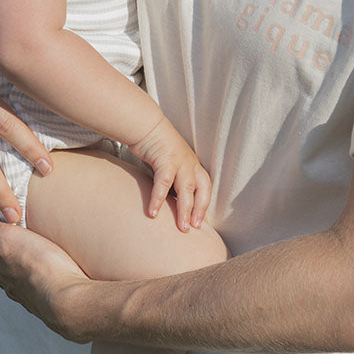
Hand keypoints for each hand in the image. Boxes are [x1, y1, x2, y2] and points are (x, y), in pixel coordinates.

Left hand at [0, 202, 93, 342]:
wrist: (70, 301)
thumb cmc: (39, 267)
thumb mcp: (4, 238)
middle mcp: (5, 279)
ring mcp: (25, 288)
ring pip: (10, 270)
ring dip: (11, 254)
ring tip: (21, 237)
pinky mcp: (45, 292)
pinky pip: (32, 276)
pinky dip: (32, 265)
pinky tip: (44, 258)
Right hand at [126, 116, 210, 231]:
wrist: (147, 125)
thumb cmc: (157, 146)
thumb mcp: (171, 163)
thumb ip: (174, 180)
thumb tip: (172, 200)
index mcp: (193, 165)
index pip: (205, 188)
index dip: (204, 205)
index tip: (199, 223)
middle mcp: (190, 164)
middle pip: (201, 191)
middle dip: (199, 211)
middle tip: (194, 228)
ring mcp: (180, 161)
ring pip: (186, 189)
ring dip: (184, 210)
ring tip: (182, 227)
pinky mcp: (165, 159)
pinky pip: (164, 183)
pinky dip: (159, 198)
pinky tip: (154, 212)